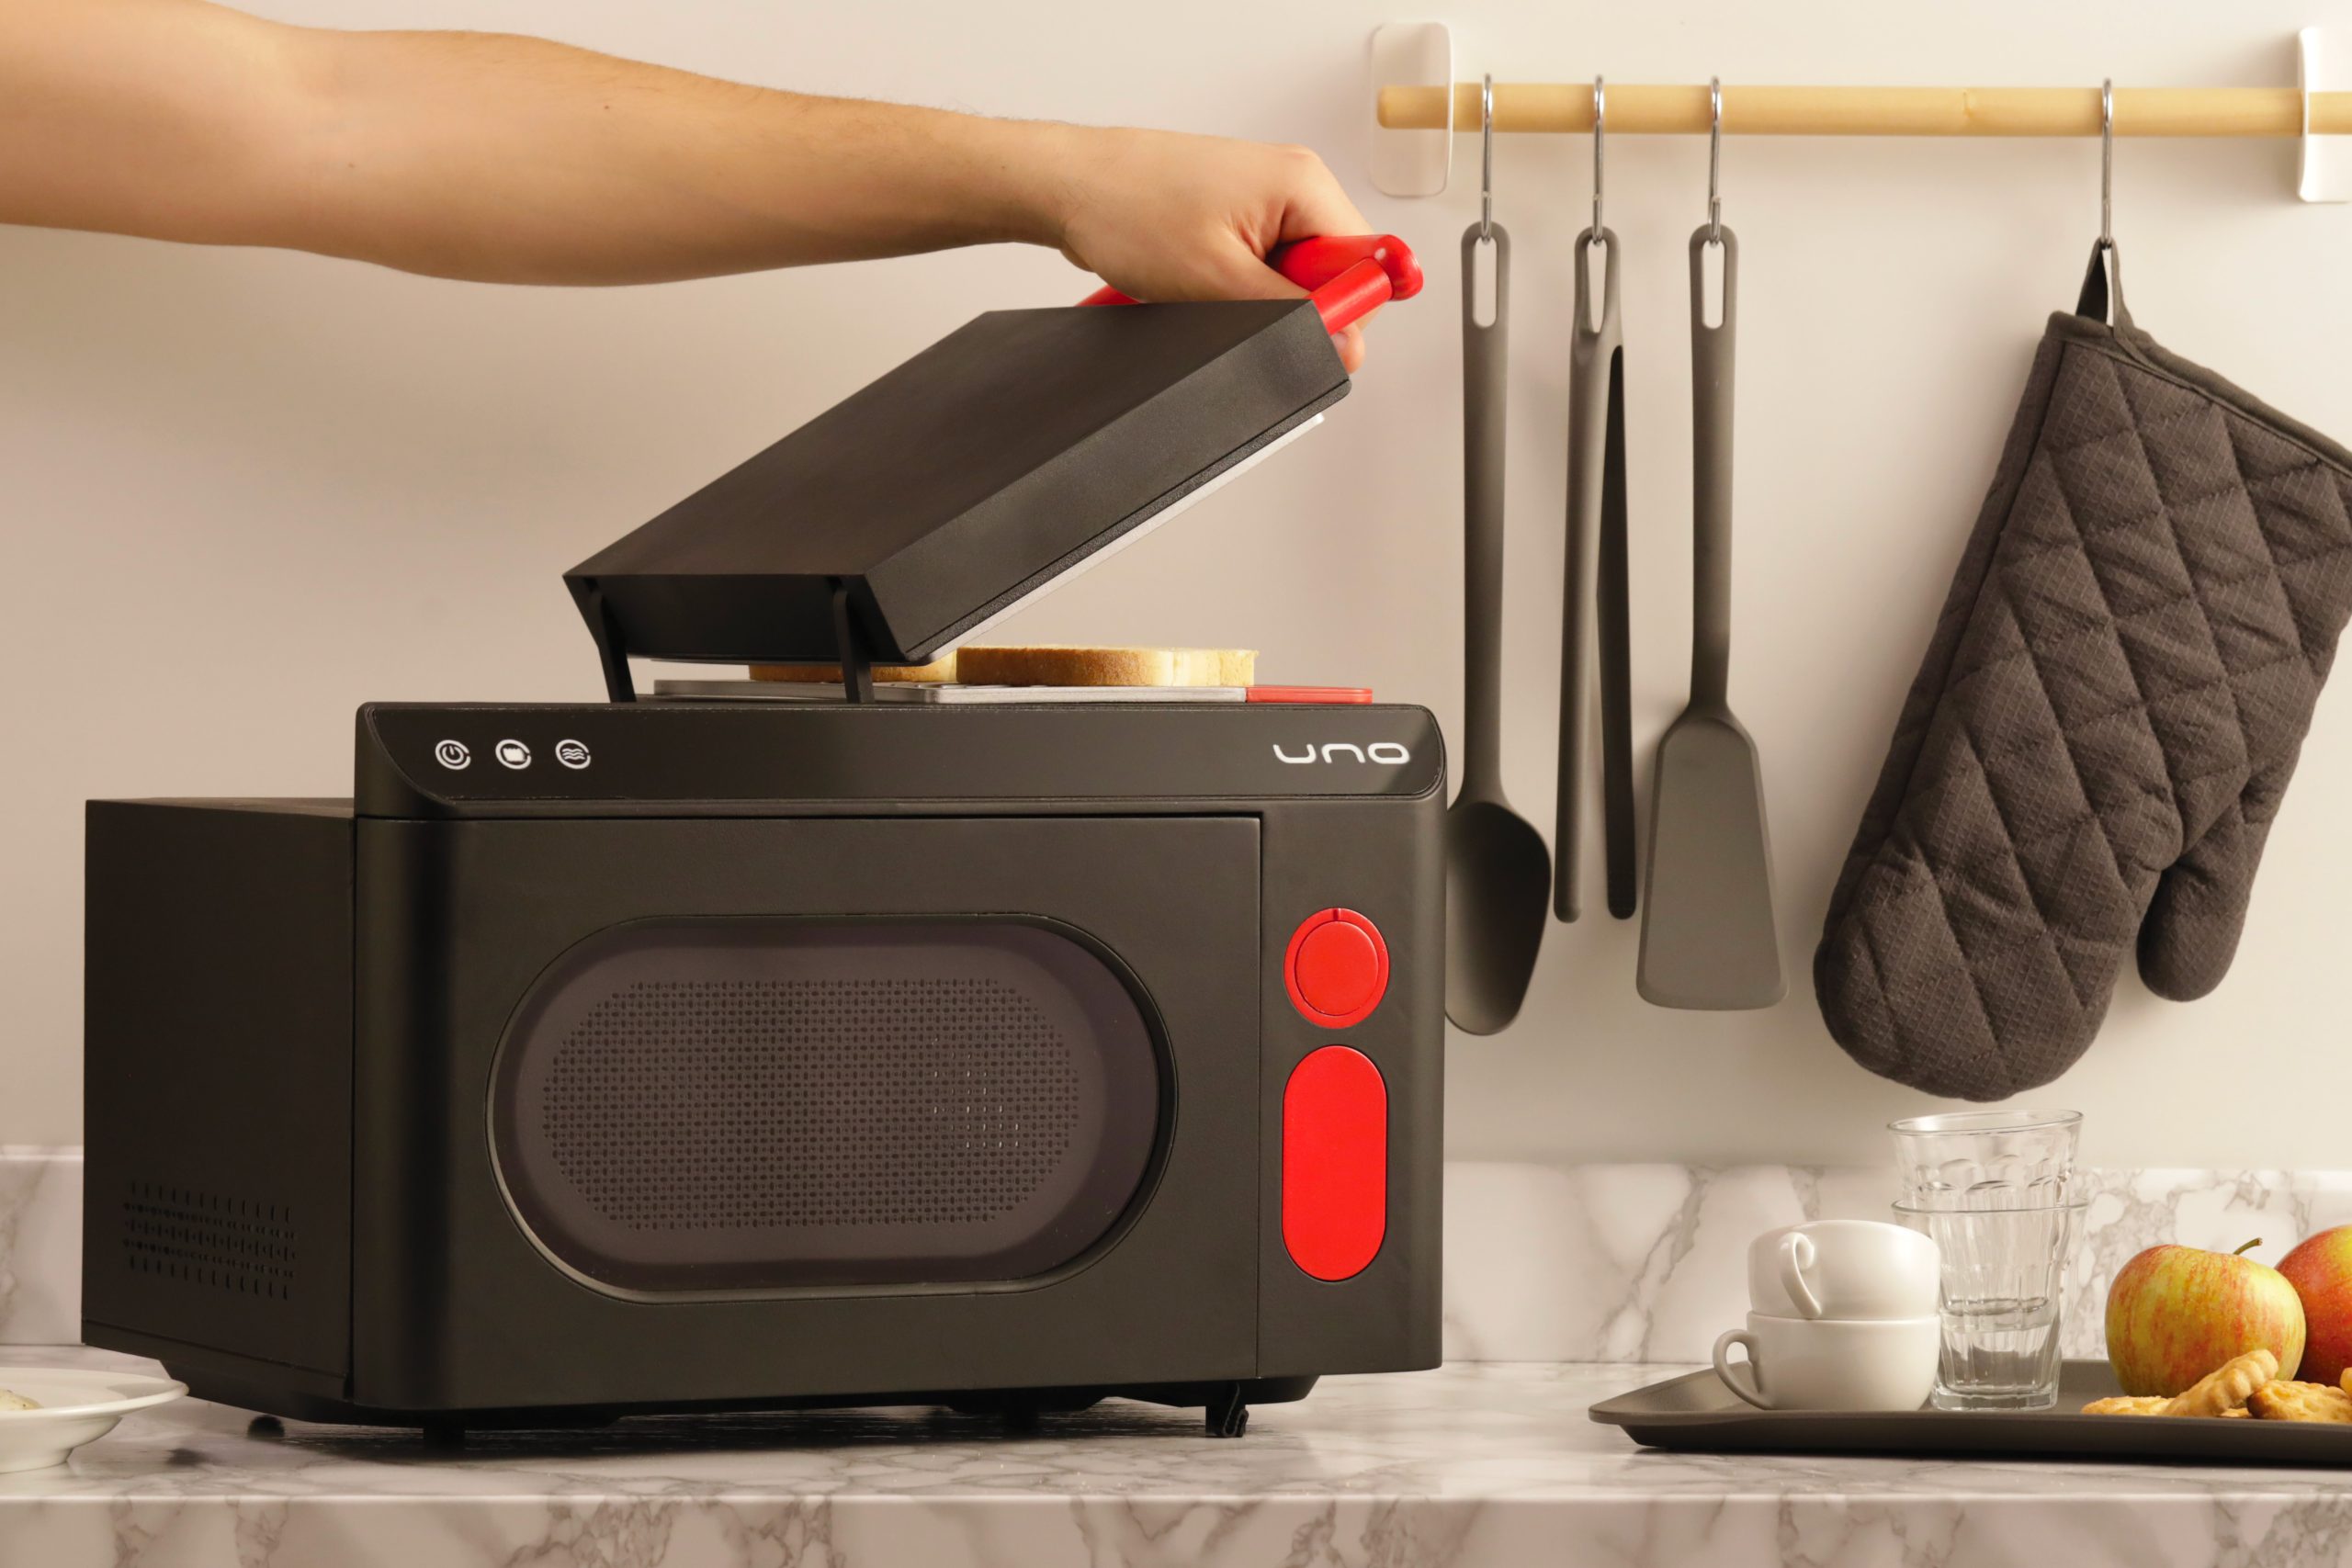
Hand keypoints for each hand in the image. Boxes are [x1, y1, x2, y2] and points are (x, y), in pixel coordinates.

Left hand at [1039, 126, 1376, 369]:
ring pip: (1291, 278)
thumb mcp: (1219, 281)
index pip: (1367, 265)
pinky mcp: (1236, 217)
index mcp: (1305, 184)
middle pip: (1332, 275)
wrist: (1069, 187)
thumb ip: (1292, 315)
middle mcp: (1293, 185)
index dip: (1343, 310)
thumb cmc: (1128, 208)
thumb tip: (1344, 341)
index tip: (1309, 331)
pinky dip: (1233, 289)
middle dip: (1291, 306)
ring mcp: (1263, 200)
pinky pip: (1259, 270)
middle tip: (1237, 306)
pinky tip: (1198, 283)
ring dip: (1255, 299)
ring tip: (1206, 288)